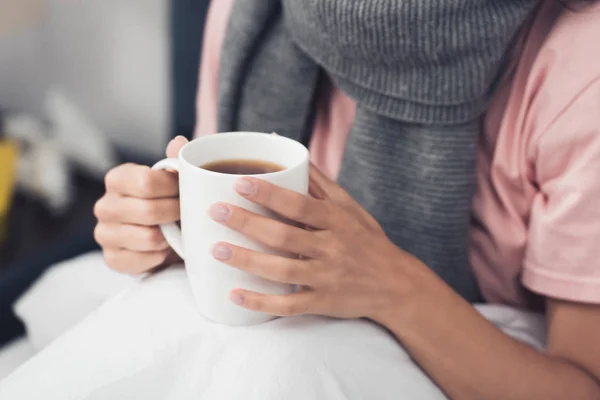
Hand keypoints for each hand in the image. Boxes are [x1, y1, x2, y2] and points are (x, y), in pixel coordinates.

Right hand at [94, 136, 187, 274]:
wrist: (164, 236)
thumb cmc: (168, 201)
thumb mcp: (174, 179)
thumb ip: (177, 160)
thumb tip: (178, 142)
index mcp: (118, 178)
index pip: (146, 182)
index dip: (173, 188)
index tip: (187, 191)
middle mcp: (104, 205)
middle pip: (149, 211)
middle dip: (177, 214)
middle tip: (189, 214)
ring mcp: (104, 234)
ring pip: (148, 238)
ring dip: (170, 237)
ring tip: (177, 231)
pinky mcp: (111, 259)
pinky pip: (143, 261)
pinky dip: (161, 256)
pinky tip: (165, 249)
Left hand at [208, 165, 424, 321]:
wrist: (395, 285)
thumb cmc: (365, 239)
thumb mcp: (349, 207)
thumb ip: (317, 181)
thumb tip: (284, 146)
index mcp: (337, 221)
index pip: (299, 205)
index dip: (268, 194)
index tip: (238, 182)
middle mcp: (332, 248)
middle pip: (284, 236)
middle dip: (247, 223)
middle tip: (215, 212)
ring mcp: (327, 278)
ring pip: (282, 270)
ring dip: (247, 260)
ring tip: (216, 250)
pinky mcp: (323, 302)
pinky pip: (288, 304)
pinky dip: (261, 302)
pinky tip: (234, 294)